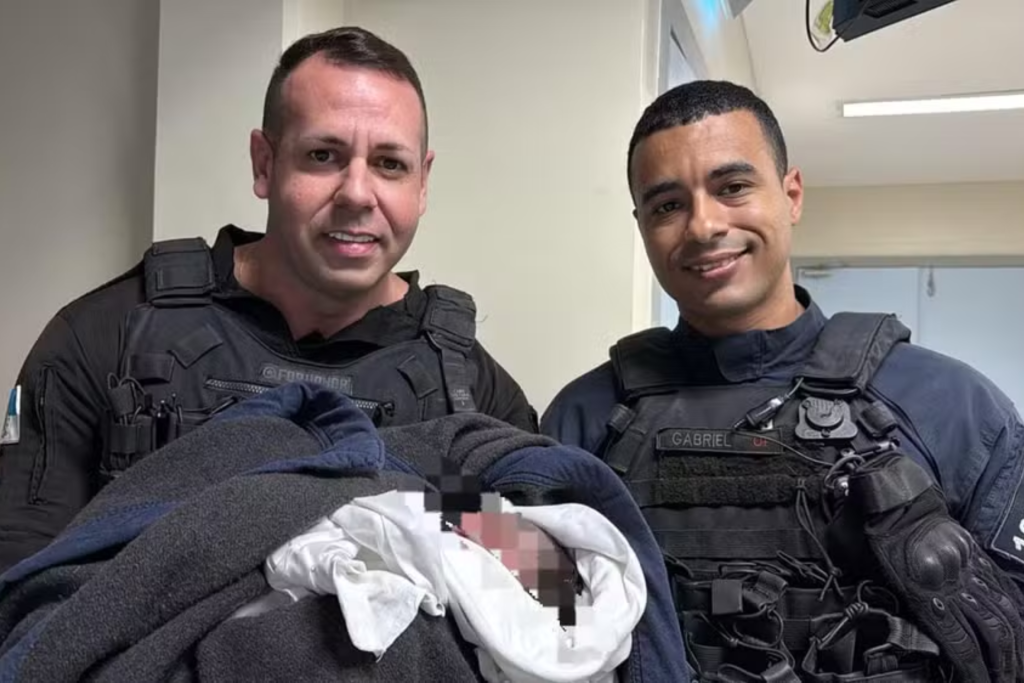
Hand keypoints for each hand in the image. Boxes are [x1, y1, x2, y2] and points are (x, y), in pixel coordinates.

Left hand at [847, 454, 1023, 682]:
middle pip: (992, 632)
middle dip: (1004, 664)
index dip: (974, 669)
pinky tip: (1021, 629)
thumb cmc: (869, 533)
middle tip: (1008, 682)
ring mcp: (967, 567)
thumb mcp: (863, 573)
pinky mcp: (974, 554)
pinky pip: (1002, 587)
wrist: (889, 493)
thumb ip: (889, 604)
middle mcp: (951, 582)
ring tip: (1019, 667)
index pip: (958, 642)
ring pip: (1004, 612)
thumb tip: (903, 632)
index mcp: (922, 591)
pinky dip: (1016, 611)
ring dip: (1016, 644)